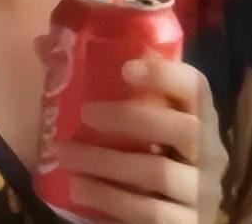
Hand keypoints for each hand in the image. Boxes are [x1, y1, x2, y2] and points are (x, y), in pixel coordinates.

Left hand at [58, 57, 226, 223]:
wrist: (165, 210)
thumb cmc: (142, 150)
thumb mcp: (127, 119)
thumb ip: (93, 82)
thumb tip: (43, 44)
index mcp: (197, 116)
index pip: (196, 87)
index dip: (166, 75)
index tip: (126, 69)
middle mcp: (209, 152)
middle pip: (185, 128)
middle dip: (131, 118)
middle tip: (85, 113)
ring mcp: (201, 192)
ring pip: (160, 173)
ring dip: (106, 162)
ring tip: (65, 154)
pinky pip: (151, 213)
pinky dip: (111, 199)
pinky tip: (79, 188)